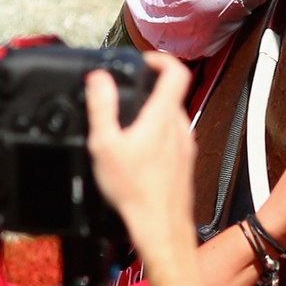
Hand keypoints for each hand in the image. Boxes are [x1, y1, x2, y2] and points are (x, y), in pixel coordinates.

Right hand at [85, 52, 200, 285]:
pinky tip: (138, 154)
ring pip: (171, 117)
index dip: (160, 59)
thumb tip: (99, 78)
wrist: (160, 226)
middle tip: (126, 97)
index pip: (176, 70)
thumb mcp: (105, 144)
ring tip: (127, 128)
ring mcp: (186, 144)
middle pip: (170, 94)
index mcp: (163, 115)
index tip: (143, 61)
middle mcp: (180, 126)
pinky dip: (157, 136)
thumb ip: (102, 107)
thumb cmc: (135, 190)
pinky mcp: (186, 161)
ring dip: (152, 115)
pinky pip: (172, 138)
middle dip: (148, 91)